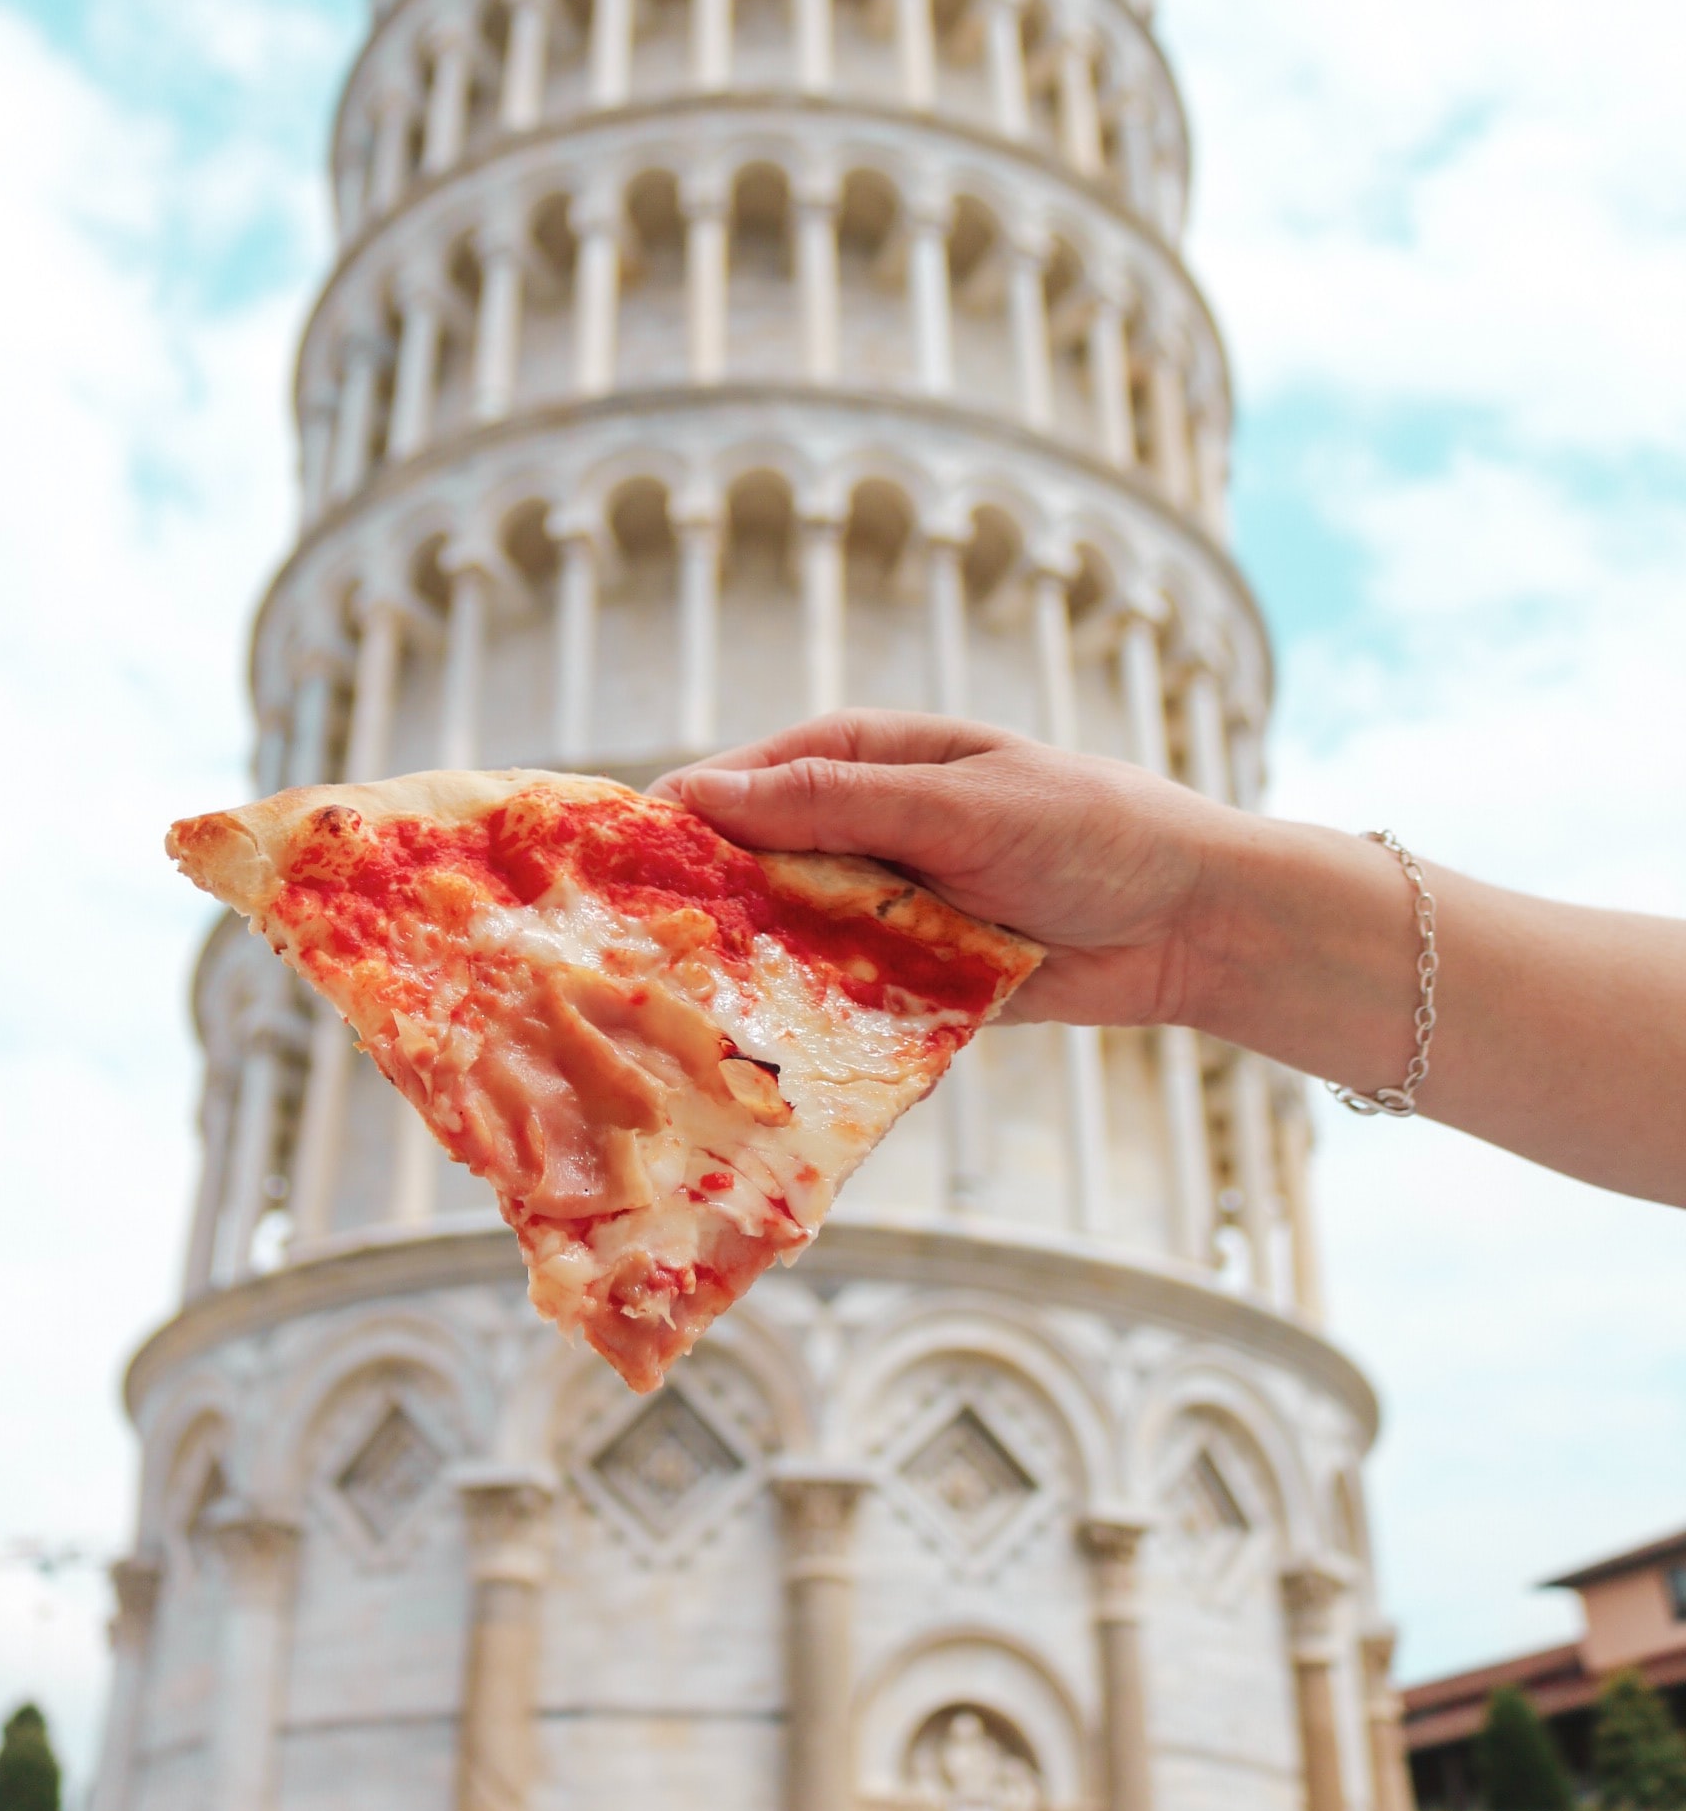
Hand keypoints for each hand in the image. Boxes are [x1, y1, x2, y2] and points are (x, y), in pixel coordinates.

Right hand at [660, 711, 1228, 1027]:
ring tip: (680, 1010)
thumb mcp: (958, 805)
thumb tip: (707, 794)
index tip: (617, 861)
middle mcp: (867, 828)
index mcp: (872, 758)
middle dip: (703, 904)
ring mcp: (886, 906)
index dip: (684, 817)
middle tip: (634, 951)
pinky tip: (760, 1052)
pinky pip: (841, 998)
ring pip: (790, 938)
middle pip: (756, 864)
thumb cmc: (1089, 830)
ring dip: (750, 970)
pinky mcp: (912, 978)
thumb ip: (838, 802)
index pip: (750, 780)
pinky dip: (808, 1021)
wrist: (1193, 921)